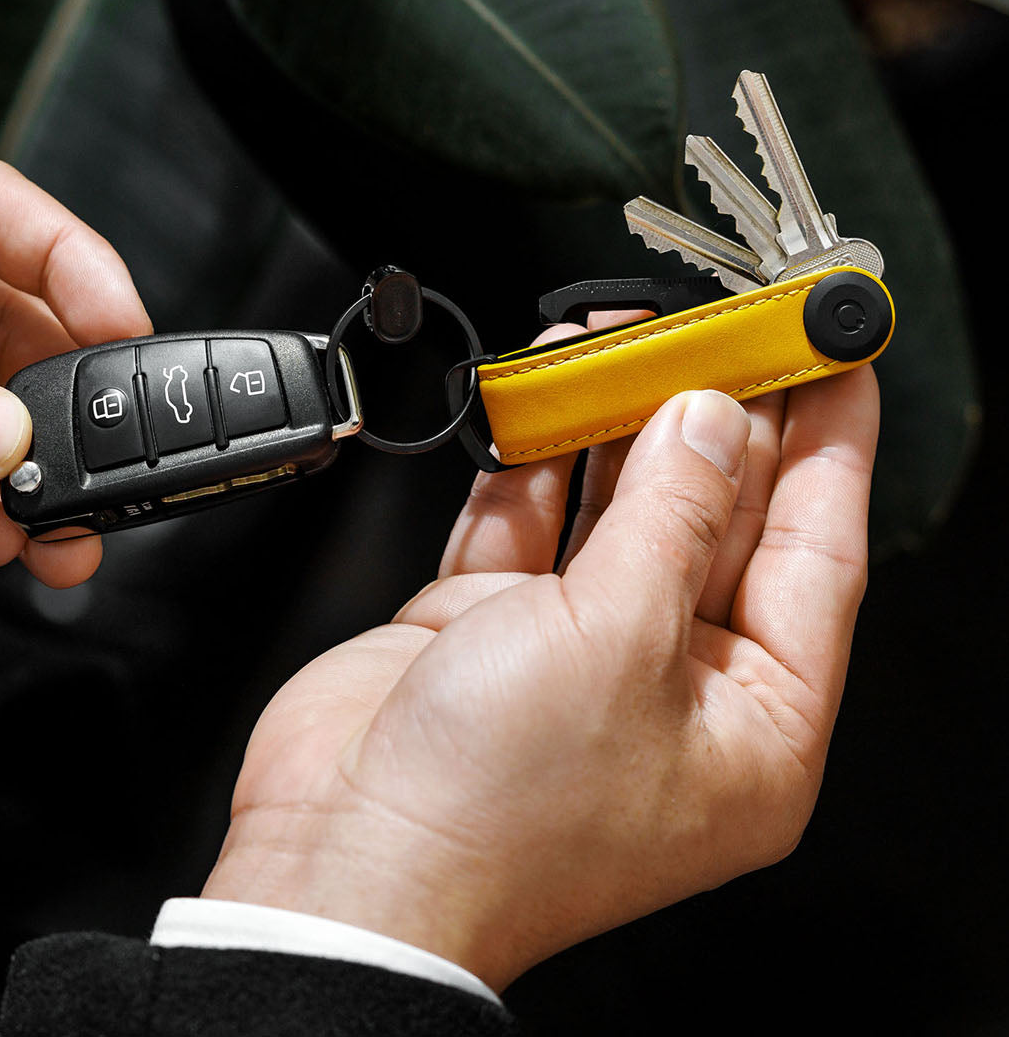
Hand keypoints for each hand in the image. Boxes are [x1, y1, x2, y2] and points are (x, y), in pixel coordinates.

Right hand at [203, 318, 876, 990]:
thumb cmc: (499, 808)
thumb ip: (672, 516)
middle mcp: (670, 687)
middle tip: (716, 324)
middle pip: (717, 519)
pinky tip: (540, 394)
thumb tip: (709, 423)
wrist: (346, 857)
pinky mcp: (489, 625)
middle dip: (712, 416)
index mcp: (752, 726)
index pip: (818, 556)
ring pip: (617, 509)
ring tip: (620, 336)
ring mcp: (575, 653)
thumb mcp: (623, 638)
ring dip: (615, 423)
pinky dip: (530, 457)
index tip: (836, 355)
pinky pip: (528, 521)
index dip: (831, 445)